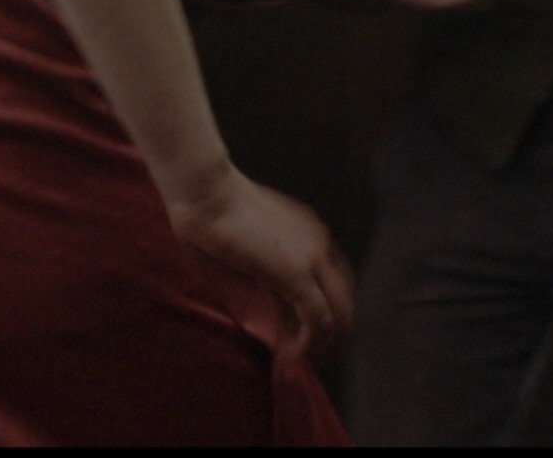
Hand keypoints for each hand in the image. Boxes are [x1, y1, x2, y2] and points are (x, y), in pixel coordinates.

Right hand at [170, 169, 354, 359]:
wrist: (207, 194)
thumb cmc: (214, 212)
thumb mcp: (250, 241)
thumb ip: (265, 267)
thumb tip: (265, 298)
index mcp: (312, 232)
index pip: (335, 281)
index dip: (322, 309)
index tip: (300, 331)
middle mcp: (321, 244)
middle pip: (345, 298)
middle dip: (328, 331)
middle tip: (304, 351)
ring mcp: (314, 257)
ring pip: (339, 313)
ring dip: (320, 342)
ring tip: (296, 358)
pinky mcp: (297, 275)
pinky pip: (318, 320)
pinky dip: (307, 343)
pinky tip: (288, 355)